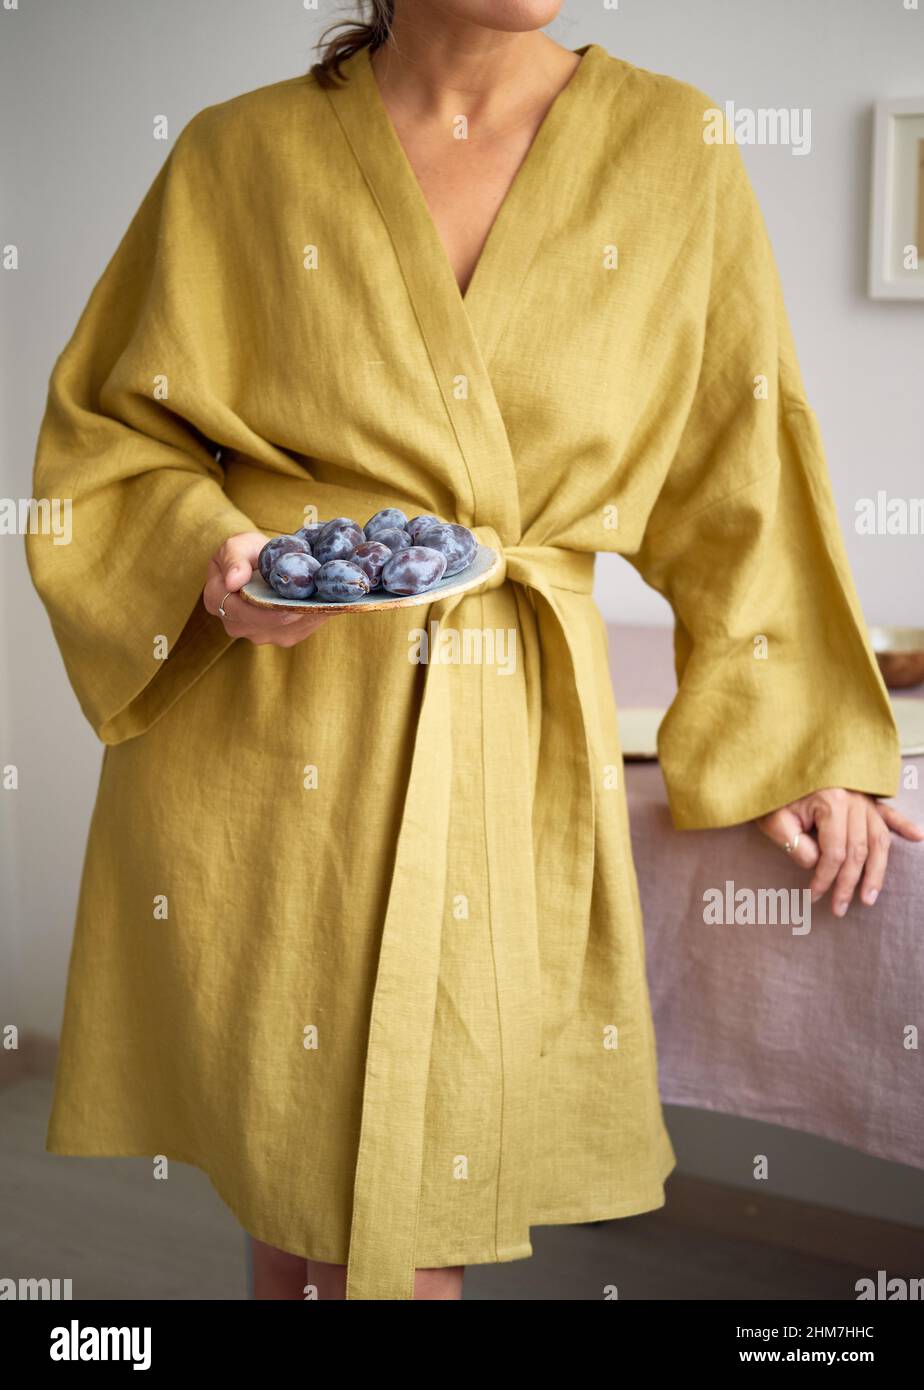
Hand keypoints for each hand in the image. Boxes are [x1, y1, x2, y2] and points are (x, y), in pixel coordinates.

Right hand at [203, 531, 332, 645]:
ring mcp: (259, 634)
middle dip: (293, 613)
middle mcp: (236, 625)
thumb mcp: (236, 546)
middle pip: (267, 625)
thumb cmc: (246, 552)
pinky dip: (314, 617)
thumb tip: (233, 581)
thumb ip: (233, 560)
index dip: (265, 611)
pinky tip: (324, 602)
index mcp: (216, 601)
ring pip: (288, 630)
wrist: (260, 563)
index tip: (289, 605)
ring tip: (325, 599)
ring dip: (307, 615)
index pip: (240, 612)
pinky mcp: (282, 637)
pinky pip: (301, 631)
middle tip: (318, 600)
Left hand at [756, 788, 923, 916]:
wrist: (775, 767)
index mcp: (830, 801)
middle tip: (839, 908)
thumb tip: (818, 864)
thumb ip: (796, 845)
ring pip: (879, 839)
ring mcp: (862, 797)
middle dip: (849, 883)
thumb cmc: (774, 795)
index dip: (826, 878)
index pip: (835, 852)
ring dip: (876, 871)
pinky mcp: (865, 797)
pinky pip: (888, 813)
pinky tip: (918, 836)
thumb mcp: (774, 821)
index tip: (814, 895)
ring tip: (870, 896)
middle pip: (859, 850)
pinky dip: (903, 825)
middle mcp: (853, 798)